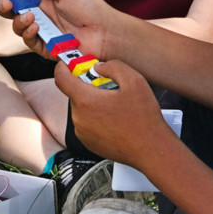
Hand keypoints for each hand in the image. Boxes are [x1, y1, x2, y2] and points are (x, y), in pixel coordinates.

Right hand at [0, 0, 117, 60]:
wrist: (105, 31)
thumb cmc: (88, 6)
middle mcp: (41, 14)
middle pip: (13, 12)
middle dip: (4, 7)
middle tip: (5, 4)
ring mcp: (43, 31)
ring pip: (18, 28)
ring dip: (18, 21)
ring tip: (29, 17)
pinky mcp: (46, 47)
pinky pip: (30, 42)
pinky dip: (28, 34)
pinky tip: (36, 28)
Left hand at [54, 60, 169, 169]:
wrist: (151, 150)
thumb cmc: (144, 118)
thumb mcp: (134, 80)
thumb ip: (112, 66)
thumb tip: (98, 67)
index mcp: (86, 100)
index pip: (60, 78)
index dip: (64, 66)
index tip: (73, 63)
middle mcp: (79, 118)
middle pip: (74, 92)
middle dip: (88, 85)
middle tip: (108, 85)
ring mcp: (82, 132)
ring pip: (81, 107)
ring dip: (93, 101)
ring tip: (116, 105)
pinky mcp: (88, 142)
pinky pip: (86, 122)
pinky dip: (96, 116)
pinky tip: (115, 119)